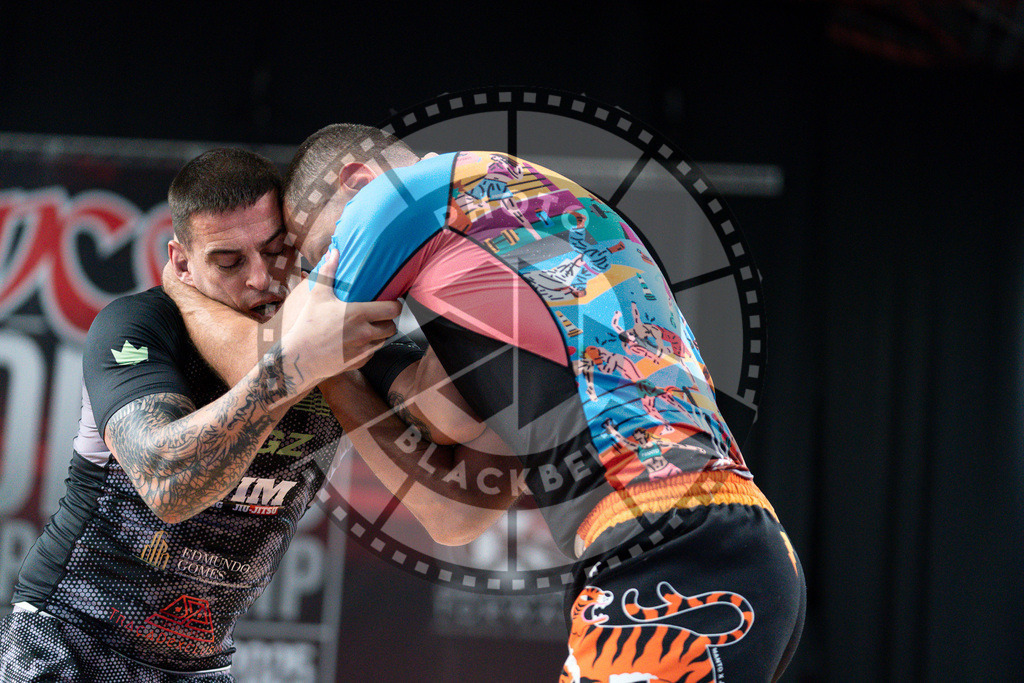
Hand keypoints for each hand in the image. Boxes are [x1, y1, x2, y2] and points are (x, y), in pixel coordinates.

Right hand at [282, 249, 400, 385]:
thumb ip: (329, 272)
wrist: (300, 357)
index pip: (393, 309)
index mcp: (359, 314)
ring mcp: (364, 349)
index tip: (390, 302)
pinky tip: (359, 341)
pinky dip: (370, 347)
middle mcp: (365, 333)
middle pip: (392, 326)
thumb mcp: (318, 296)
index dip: (395, 305)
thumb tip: (334, 252)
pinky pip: (373, 353)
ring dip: (380, 334)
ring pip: (384, 340)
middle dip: (388, 320)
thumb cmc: (308, 325)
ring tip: (370, 327)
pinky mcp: (360, 362)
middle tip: (380, 315)